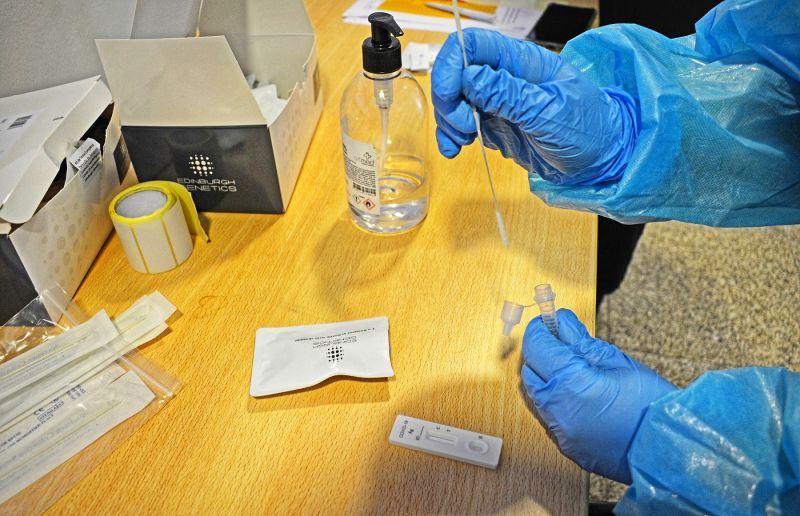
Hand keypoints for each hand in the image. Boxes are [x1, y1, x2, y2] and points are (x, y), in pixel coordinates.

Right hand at [431, 29, 637, 184]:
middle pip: (457, 72)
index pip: (474, 44)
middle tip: (463, 126)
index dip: (453, 64)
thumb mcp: (548, 112)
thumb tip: (471, 77)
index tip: (449, 94)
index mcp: (522, 62)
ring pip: (455, 99)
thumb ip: (509, 94)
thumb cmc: (588, 128)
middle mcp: (506, 77)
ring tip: (462, 141)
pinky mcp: (494, 123)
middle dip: (450, 99)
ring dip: (448, 120)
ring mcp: (498, 101)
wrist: (600, 158)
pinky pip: (462, 123)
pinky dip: (451, 136)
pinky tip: (454, 149)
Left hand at [521, 309, 676, 483]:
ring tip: (574, 369)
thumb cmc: (651, 405)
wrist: (669, 450)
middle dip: (541, 353)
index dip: (540, 330)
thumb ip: (581, 341)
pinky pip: (548, 416)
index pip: (536, 346)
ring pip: (536, 395)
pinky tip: (577, 395)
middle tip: (561, 342)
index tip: (548, 322)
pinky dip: (556, 401)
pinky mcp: (566, 445)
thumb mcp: (617, 361)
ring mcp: (559, 431)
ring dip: (547, 378)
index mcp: (570, 383)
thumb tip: (561, 323)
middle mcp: (557, 409)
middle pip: (530, 370)